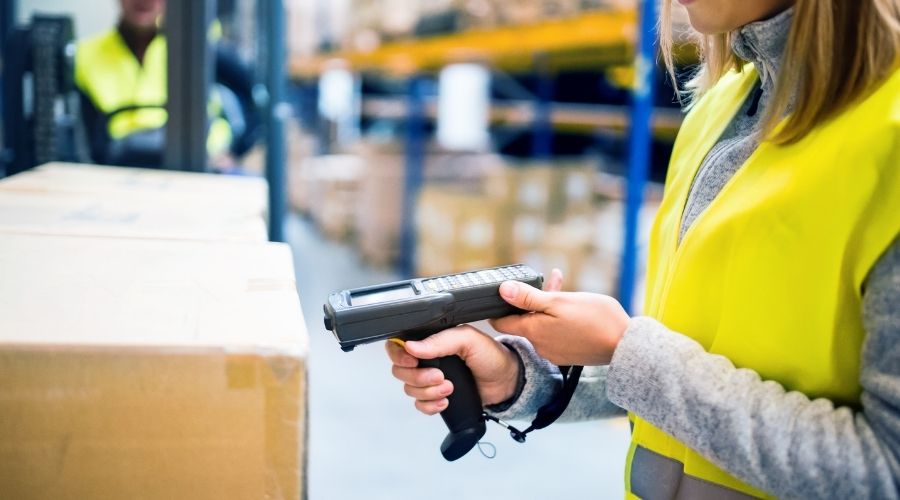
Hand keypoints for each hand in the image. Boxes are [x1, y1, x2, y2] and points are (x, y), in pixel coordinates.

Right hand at [384, 268, 565, 415]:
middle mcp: (427, 359)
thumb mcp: (467, 340)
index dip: (399, 355)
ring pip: (410, 389)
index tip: (412, 362)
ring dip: (428, 392)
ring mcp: (430, 379)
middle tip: (440, 377)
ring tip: (449, 389)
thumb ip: (440, 341)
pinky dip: (429, 406)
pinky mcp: (436, 397)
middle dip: (418, 377)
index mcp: (431, 340)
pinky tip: (445, 402)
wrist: (507, 382)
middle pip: (401, 370)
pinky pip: (420, 405)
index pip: (399, 345)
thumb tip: (411, 347)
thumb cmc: (490, 355)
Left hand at [489, 279, 629, 365]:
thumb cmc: (595, 320)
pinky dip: (558, 317)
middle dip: (530, 299)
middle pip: (524, 320)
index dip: (499, 306)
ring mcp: (554, 351)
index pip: (501, 322)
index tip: (503, 292)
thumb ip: (528, 297)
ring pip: (542, 324)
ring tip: (561, 284)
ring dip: (547, 305)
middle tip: (543, 281)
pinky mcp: (568, 353)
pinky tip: (573, 305)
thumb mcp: (559, 301)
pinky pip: (555, 332)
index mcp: (533, 332)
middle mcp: (540, 346)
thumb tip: (502, 290)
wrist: (625, 345)